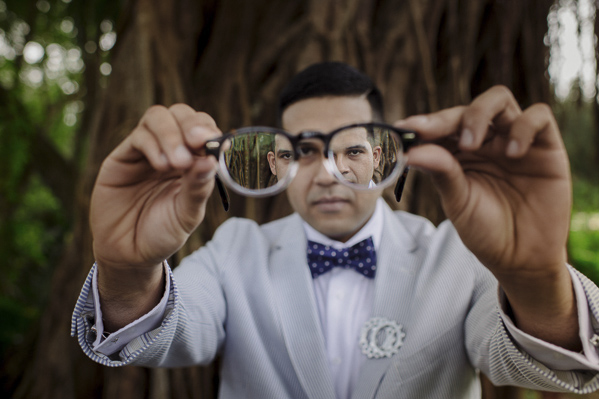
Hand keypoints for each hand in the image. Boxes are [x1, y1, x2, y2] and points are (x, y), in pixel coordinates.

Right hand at [91, 104, 220, 269]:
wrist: (129, 254)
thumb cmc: (162, 233)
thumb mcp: (187, 214)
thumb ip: (198, 187)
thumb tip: (212, 159)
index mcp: (192, 161)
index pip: (203, 130)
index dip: (210, 131)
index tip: (218, 145)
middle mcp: (169, 150)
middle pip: (181, 114)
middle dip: (192, 125)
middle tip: (198, 142)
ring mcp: (146, 151)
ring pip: (158, 117)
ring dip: (172, 134)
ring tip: (178, 163)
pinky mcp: (122, 157)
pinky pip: (139, 136)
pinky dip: (154, 145)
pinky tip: (162, 165)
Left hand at [396, 86, 578, 348]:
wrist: (521, 258)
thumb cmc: (485, 229)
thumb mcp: (457, 201)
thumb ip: (440, 171)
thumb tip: (410, 150)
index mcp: (460, 152)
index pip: (442, 125)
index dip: (423, 123)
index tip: (404, 128)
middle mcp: (487, 141)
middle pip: (468, 108)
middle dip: (446, 118)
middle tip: (430, 133)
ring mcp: (515, 141)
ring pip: (500, 100)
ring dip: (479, 114)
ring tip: (470, 144)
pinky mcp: (547, 147)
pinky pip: (539, 116)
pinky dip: (523, 126)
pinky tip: (511, 152)